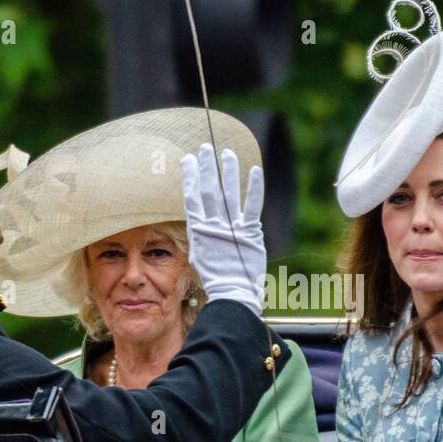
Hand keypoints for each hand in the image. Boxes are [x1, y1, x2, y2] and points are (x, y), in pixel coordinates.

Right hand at [180, 143, 265, 314]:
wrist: (232, 293)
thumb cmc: (216, 277)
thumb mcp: (200, 254)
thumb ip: (201, 234)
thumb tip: (198, 221)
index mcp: (198, 230)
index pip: (191, 197)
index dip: (189, 177)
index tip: (188, 159)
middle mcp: (213, 226)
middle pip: (208, 190)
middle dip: (206, 167)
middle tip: (205, 148)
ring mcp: (231, 228)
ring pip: (229, 194)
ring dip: (228, 171)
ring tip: (227, 154)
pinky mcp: (250, 233)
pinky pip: (252, 206)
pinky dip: (253, 188)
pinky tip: (254, 170)